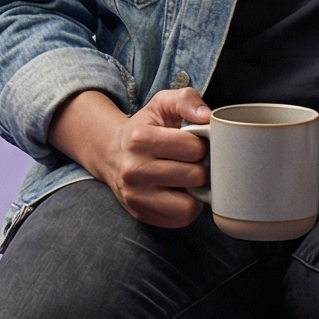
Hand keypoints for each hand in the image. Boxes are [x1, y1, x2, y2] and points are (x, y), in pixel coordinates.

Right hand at [50, 87, 210, 227]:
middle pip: (195, 176)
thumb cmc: (145, 128)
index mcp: (140, 139)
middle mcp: (133, 170)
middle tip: (191, 162)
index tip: (193, 143)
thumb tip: (207, 117)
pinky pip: (181, 219)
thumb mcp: (162, 104)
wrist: (111, 154)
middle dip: (200, 168)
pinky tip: (178, 193)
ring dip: (195, 192)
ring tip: (186, 179)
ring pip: (189, 205)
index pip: (194, 148)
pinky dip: (186, 207)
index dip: (201, 145)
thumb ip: (186, 99)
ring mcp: (135, 197)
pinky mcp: (140, 214)